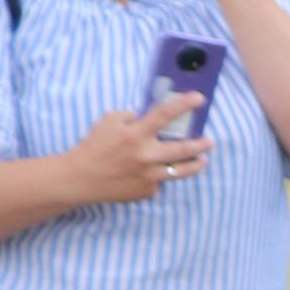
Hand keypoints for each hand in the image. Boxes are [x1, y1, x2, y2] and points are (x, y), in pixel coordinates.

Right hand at [64, 95, 209, 205]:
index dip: (184, 104)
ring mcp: (149, 175)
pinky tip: (154, 172)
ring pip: (182, 171)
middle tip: (209, 140)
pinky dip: (160, 174)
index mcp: (135, 134)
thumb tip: (152, 116)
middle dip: (201, 144)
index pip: (164, 114)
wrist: (81, 178)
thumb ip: (131, 117)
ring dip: (196, 164)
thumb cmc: (94, 146)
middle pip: (184, 149)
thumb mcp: (108, 122)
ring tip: (202, 159)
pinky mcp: (148, 190)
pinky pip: (160, 180)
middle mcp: (145, 155)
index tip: (199, 98)